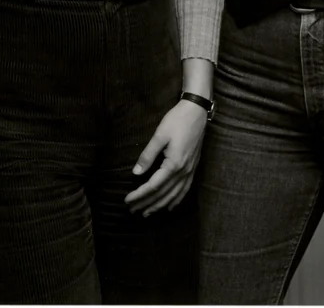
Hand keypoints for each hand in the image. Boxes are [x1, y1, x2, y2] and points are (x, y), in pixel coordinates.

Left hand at [124, 99, 207, 216]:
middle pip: (163, 193)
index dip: (139, 195)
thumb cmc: (177, 120)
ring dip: (160, 205)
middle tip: (132, 211)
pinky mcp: (193, 167)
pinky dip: (176, 199)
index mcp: (174, 164)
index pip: (153, 186)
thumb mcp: (160, 135)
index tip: (127, 200)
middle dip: (147, 203)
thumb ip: (148, 155)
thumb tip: (136, 173)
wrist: (197, 111)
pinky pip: (185, 189)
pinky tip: (170, 205)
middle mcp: (183, 171)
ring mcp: (190, 170)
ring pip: (174, 194)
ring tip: (148, 212)